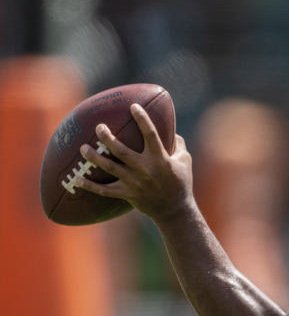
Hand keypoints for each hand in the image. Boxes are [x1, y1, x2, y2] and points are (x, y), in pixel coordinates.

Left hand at [77, 103, 194, 223]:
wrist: (174, 209)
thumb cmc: (181, 182)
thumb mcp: (185, 161)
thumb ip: (178, 143)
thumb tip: (170, 129)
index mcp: (160, 158)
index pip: (150, 134)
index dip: (142, 119)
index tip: (133, 106)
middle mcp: (146, 169)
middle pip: (122, 151)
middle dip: (108, 138)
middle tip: (99, 127)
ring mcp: (135, 183)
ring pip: (110, 168)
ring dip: (95, 157)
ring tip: (83, 147)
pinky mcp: (127, 194)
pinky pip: (105, 191)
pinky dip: (90, 186)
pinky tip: (77, 179)